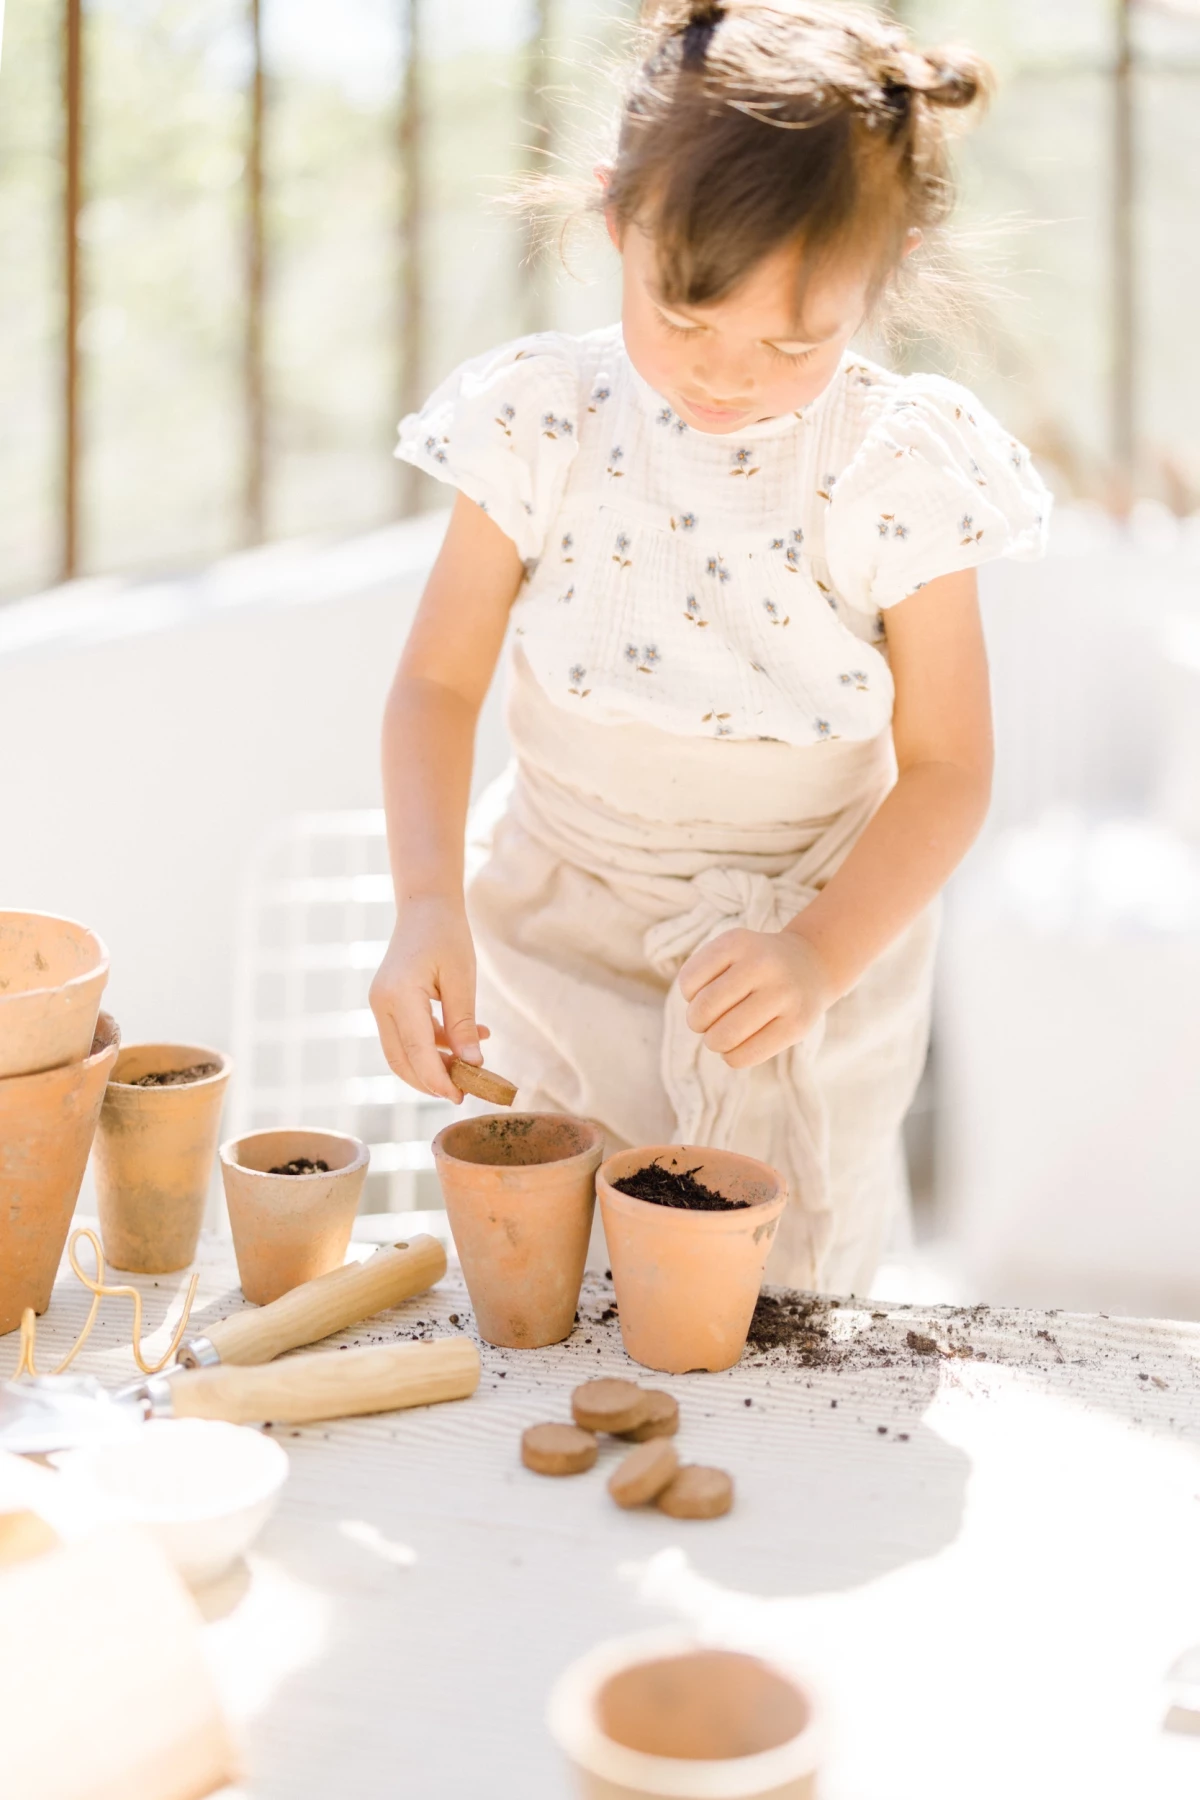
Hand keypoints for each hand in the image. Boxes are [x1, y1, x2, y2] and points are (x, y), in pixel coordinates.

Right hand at [369, 899, 489, 1100]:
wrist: (425, 907)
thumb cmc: (447, 935)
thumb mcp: (462, 979)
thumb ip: (464, 1024)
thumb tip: (472, 1065)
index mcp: (398, 995)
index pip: (417, 1051)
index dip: (438, 1079)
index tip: (461, 1096)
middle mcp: (381, 1003)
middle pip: (401, 1060)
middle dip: (431, 1081)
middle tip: (463, 1091)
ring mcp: (380, 1004)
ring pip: (401, 1053)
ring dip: (432, 1065)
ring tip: (468, 1069)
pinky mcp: (386, 1004)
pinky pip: (405, 1037)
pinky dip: (431, 1046)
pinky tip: (463, 1042)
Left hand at [678, 927, 834, 1068]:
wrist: (812, 964)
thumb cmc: (757, 965)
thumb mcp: (730, 951)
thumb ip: (703, 977)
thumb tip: (698, 1023)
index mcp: (737, 942)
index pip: (688, 982)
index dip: (689, 996)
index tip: (704, 994)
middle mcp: (762, 964)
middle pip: (704, 1010)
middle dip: (698, 1023)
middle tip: (709, 1022)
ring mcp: (783, 994)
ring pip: (724, 1037)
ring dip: (714, 1042)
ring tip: (724, 1035)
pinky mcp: (796, 1025)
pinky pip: (744, 1056)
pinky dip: (732, 1057)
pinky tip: (741, 1044)